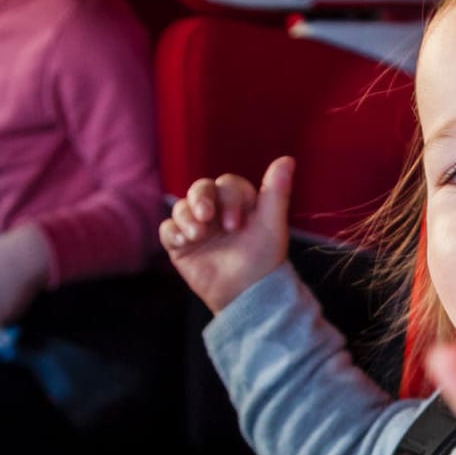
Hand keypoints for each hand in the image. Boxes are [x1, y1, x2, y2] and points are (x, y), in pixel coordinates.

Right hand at [161, 157, 292, 315]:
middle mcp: (217, 210)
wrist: (246, 295)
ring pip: (181, 206)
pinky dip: (173, 232)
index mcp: (240, 203)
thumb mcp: (273, 225)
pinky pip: (168, 229)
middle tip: (205, 218)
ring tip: (196, 235)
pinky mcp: (181, 244)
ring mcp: (198, 226)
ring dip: (186, 216)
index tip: (235, 225)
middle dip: (201, 199)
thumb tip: (287, 159)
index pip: (227, 186)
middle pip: (201, 189)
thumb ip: (277, 192)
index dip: (229, 199)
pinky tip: (184, 242)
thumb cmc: (264, 260)